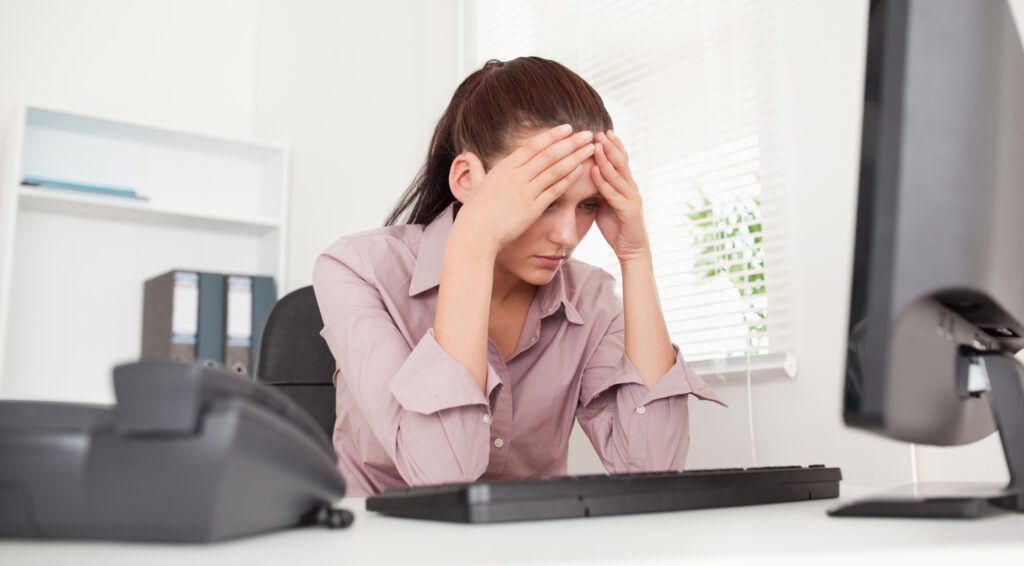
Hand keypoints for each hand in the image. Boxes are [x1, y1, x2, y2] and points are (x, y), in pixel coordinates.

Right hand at [456, 125, 595, 252]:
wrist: (474, 235)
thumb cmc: (474, 213)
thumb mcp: (474, 186)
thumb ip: (476, 169)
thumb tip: (468, 155)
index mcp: (504, 168)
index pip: (533, 146)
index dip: (552, 136)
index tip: (567, 128)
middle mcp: (516, 176)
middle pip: (549, 154)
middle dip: (570, 142)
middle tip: (588, 133)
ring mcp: (525, 191)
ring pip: (554, 169)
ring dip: (575, 157)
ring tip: (590, 148)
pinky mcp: (532, 208)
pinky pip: (554, 190)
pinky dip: (568, 178)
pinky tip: (580, 170)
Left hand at [591, 130, 650, 263]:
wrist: (631, 251)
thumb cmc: (617, 227)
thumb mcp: (606, 204)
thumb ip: (600, 189)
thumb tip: (586, 175)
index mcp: (626, 185)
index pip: (620, 161)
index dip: (612, 146)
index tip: (601, 132)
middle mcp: (631, 188)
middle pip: (621, 162)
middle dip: (610, 146)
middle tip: (599, 131)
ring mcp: (631, 198)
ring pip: (617, 174)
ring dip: (606, 159)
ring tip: (596, 144)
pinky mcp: (628, 210)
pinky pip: (613, 193)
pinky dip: (602, 181)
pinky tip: (594, 171)